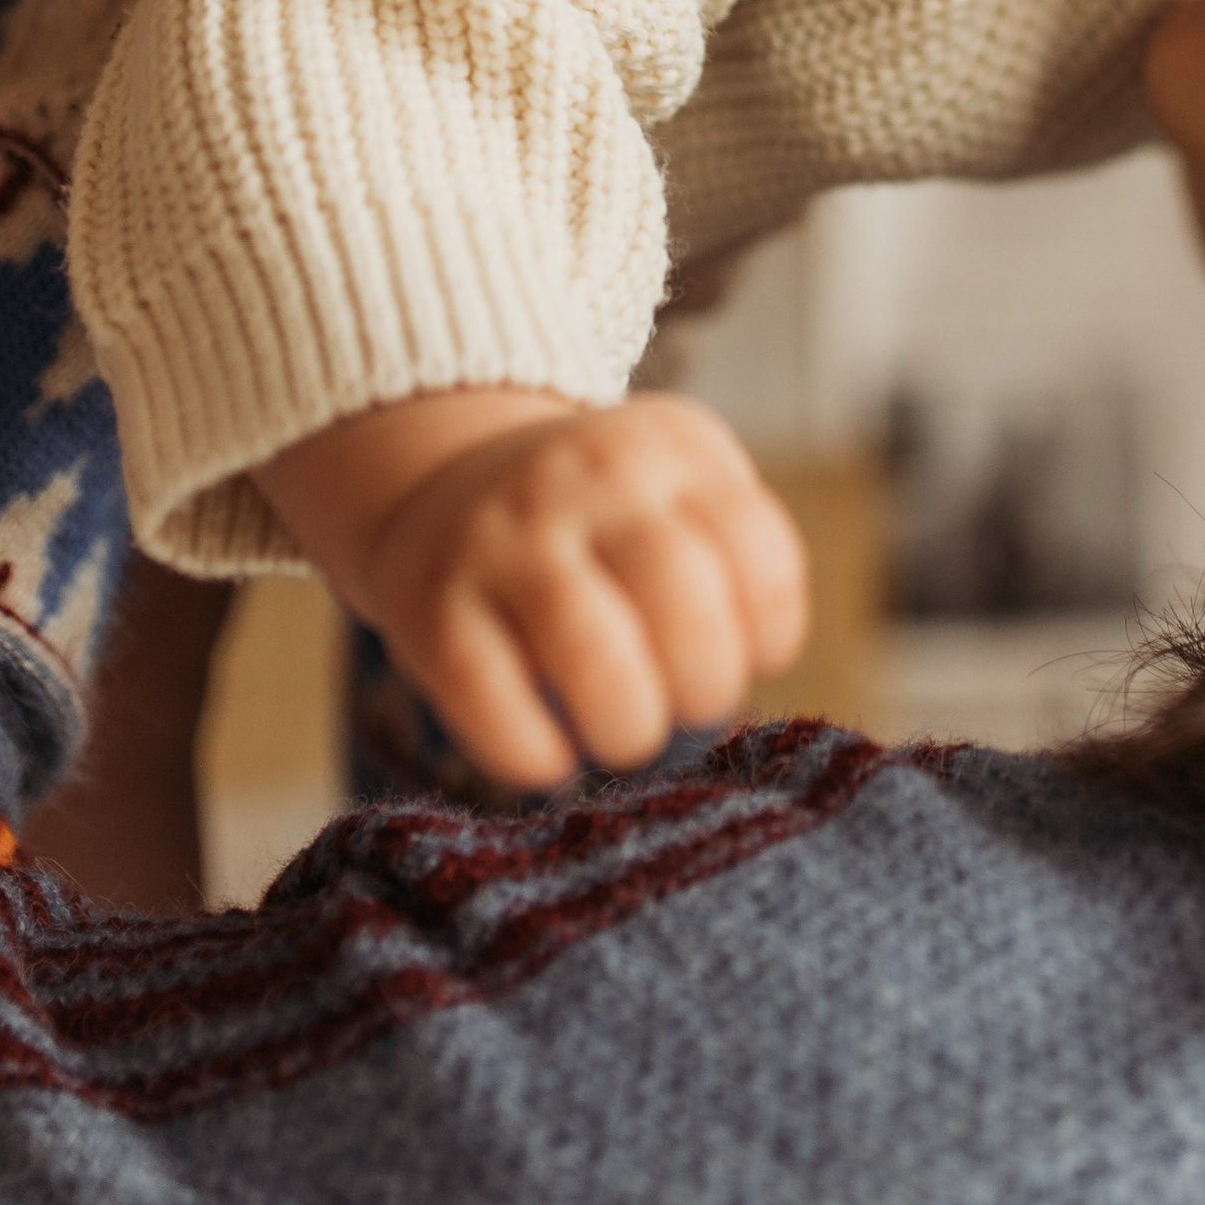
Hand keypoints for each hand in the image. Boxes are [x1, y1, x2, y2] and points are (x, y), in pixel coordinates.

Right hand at [259, 387, 809, 786]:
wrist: (442, 486)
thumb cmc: (598, 523)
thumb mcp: (679, 492)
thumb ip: (735, 565)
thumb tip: (750, 678)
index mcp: (672, 449)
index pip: (761, 557)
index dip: (770, 636)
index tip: (745, 656)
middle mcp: (591, 479)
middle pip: (686, 606)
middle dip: (706, 688)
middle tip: (688, 707)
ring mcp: (507, 539)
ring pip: (594, 655)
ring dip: (630, 726)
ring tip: (628, 736)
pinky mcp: (434, 606)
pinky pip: (490, 698)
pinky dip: (534, 752)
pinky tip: (552, 756)